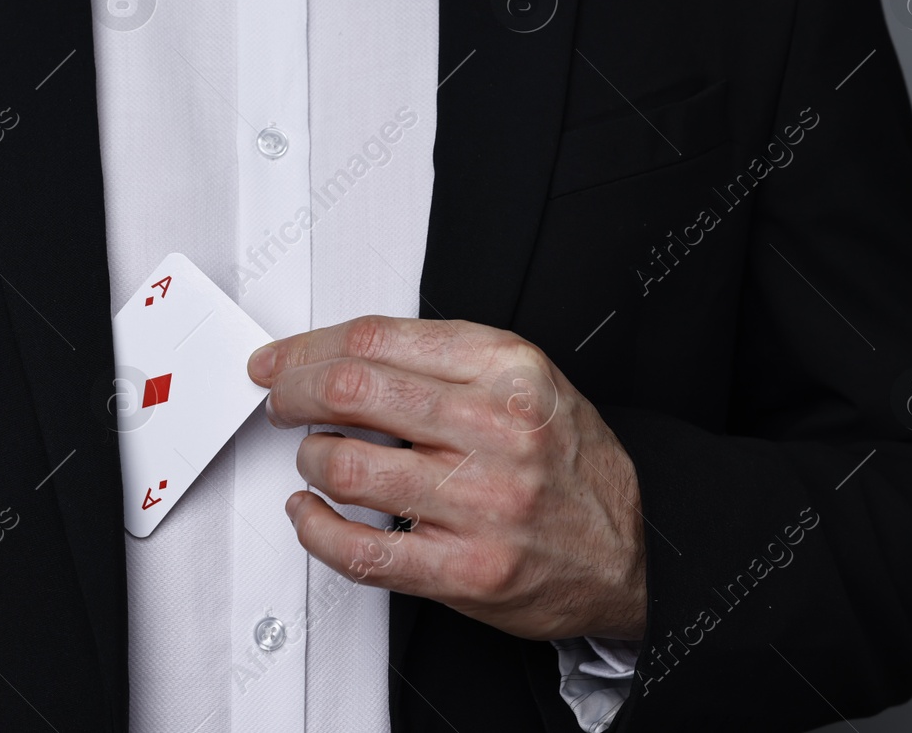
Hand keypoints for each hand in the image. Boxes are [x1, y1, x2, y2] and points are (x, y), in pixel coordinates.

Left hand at [247, 315, 647, 640]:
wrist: (632, 551)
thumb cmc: (569, 465)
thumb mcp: (526, 381)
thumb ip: (443, 360)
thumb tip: (339, 354)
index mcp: (508, 370)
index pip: (377, 340)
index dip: (309, 346)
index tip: (281, 359)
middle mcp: (496, 430)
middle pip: (351, 390)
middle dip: (292, 391)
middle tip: (279, 400)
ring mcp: (480, 505)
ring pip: (344, 465)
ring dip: (308, 457)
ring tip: (315, 457)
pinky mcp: (463, 571)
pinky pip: (358, 550)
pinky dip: (313, 528)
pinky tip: (310, 512)